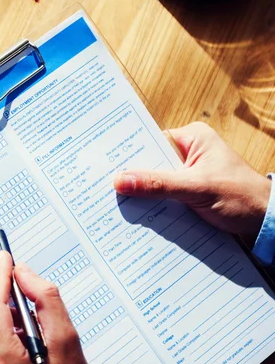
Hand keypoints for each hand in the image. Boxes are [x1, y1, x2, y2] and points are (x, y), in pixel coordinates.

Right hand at [114, 122, 270, 239]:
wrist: (268, 225)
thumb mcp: (197, 188)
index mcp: (192, 138)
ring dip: (143, 193)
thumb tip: (120, 180)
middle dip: (133, 176)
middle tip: (105, 187)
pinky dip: (153, 204)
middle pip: (150, 162)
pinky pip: (163, 195)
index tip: (104, 165)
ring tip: (116, 202)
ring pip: (155, 181)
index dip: (128, 153)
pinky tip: (137, 213)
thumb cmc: (243, 198)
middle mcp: (189, 151)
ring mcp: (188, 173)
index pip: (150, 141)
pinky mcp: (189, 192)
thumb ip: (158, 184)